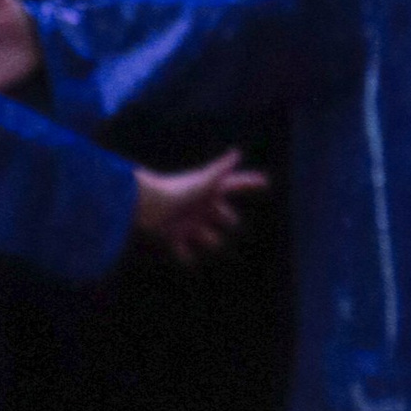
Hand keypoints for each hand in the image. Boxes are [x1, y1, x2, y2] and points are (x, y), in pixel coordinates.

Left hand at [132, 147, 268, 263]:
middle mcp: (202, 206)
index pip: (235, 185)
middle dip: (228, 218)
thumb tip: (237, 152)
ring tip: (202, 235)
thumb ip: (221, 169)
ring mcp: (189, 223)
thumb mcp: (203, 182)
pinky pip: (184, 253)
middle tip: (227, 218)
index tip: (265, 180)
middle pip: (226, 217)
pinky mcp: (174, 237)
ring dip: (210, 240)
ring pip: (210, 238)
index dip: (249, 182)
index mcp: (210, 191)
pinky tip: (187, 256)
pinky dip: (186, 257)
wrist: (145, 203)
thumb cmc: (177, 190)